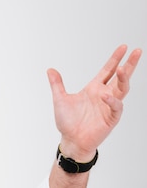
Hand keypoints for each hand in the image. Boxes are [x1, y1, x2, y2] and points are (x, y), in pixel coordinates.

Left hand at [47, 45, 141, 160]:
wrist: (71, 140)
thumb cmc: (67, 122)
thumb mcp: (60, 99)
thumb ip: (57, 84)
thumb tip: (50, 69)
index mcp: (94, 88)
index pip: (108, 70)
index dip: (115, 59)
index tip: (124, 47)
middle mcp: (104, 95)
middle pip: (121, 77)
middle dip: (129, 64)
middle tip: (137, 51)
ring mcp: (109, 106)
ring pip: (122, 89)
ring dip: (124, 78)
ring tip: (123, 68)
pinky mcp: (111, 118)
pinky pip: (116, 107)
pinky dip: (112, 101)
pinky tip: (105, 96)